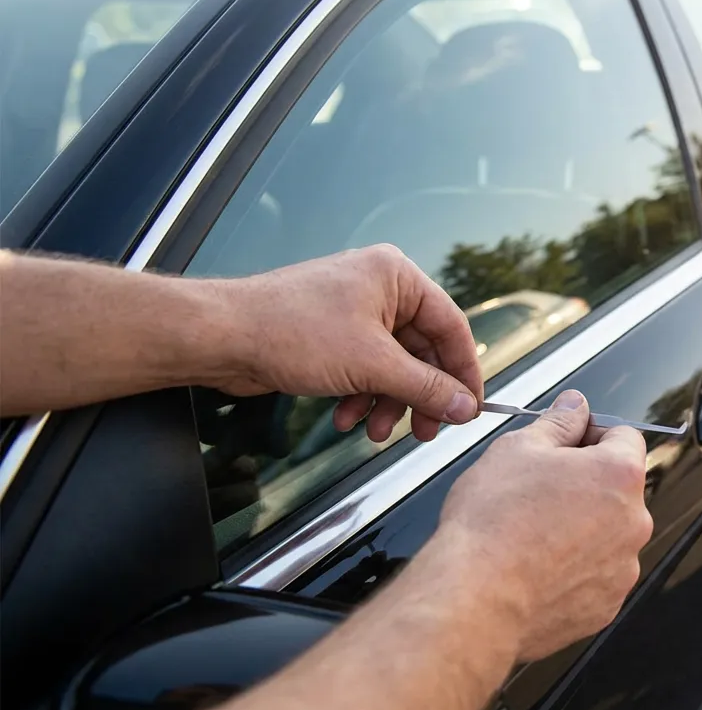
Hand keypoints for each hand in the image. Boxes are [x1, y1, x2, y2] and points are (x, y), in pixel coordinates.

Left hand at [213, 244, 484, 441]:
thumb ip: (425, 387)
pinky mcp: (332, 335)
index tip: (470, 409)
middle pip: (422, 351)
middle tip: (425, 432)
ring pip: (392, 366)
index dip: (463, 373)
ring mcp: (354, 312)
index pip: (451, 327)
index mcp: (397, 277)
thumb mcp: (372, 365)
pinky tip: (345, 418)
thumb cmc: (292, 332)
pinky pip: (365, 370)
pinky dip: (361, 396)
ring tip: (376, 432)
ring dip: (388, 403)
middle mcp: (380, 289)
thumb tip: (465, 406)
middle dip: (418, 396)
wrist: (222, 337)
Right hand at [436, 390, 651, 660]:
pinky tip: (535, 566)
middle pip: (617, 489)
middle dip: (584, 483)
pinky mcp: (605, 607)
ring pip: (605, 535)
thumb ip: (558, 422)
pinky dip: (572, 569)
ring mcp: (622, 570)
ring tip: (530, 533)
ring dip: (579, 528)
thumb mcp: (518, 449)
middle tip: (537, 489)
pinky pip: (594, 576)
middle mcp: (633, 524)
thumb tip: (575, 407)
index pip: (625, 436)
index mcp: (619, 476)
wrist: (473, 602)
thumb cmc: (492, 526)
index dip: (591, 432)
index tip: (565, 442)